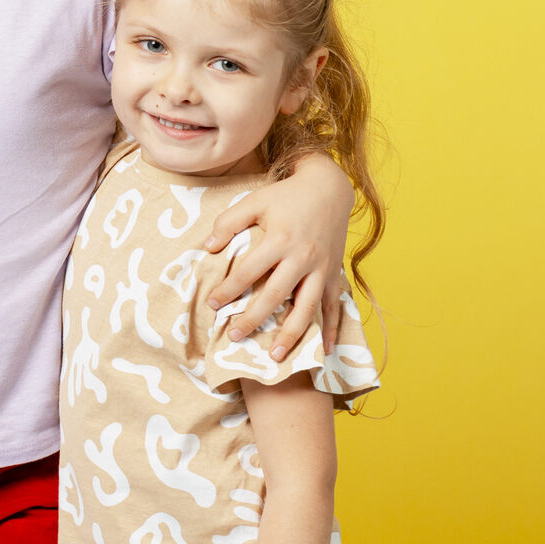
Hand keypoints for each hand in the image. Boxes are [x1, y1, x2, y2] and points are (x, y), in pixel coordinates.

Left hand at [203, 156, 353, 359]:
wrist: (329, 189)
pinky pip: (335, 307)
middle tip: (234, 338)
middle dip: (253, 319)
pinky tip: (323, 351)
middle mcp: (303, 258)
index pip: (248, 272)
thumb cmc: (286, 196)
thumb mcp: (253, 201)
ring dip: (291, 334)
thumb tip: (208, 247)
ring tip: (274, 356)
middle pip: (275, 296)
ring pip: (306, 308)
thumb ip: (229, 222)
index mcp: (280, 240)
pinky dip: (330, 330)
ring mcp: (322, 269)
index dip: (229, 290)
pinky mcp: (335, 275)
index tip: (212, 304)